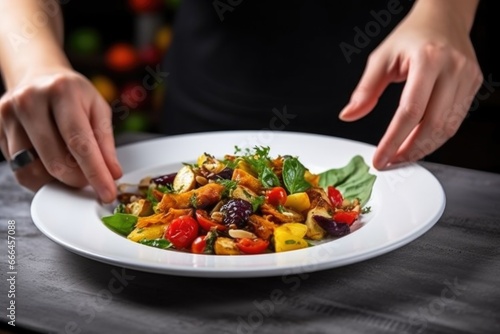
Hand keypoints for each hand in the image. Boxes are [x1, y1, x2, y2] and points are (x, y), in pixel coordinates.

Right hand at [0, 67, 121, 202]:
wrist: (38, 76)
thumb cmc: (73, 95)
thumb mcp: (98, 109)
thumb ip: (105, 142)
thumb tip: (112, 173)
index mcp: (62, 91)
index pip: (80, 142)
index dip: (95, 173)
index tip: (107, 193)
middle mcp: (30, 100)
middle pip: (55, 161)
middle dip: (78, 180)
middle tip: (91, 181)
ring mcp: (8, 115)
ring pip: (34, 170)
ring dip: (58, 180)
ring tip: (72, 170)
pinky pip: (19, 170)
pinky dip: (41, 176)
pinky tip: (51, 164)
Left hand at [339, 1, 482, 169]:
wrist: (444, 18)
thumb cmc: (411, 36)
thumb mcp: (381, 58)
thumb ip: (365, 89)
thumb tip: (348, 115)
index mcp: (428, 59)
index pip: (410, 111)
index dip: (393, 141)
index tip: (380, 158)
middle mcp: (453, 69)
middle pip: (433, 125)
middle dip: (410, 151)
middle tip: (390, 162)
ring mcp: (467, 78)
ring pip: (447, 128)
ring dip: (423, 149)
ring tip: (401, 157)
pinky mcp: (473, 85)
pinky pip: (455, 121)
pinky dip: (436, 137)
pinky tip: (418, 143)